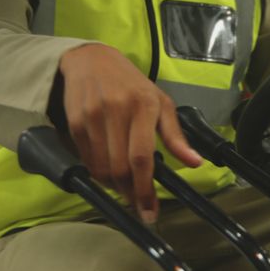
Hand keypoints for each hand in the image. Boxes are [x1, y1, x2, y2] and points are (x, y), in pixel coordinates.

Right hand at [59, 44, 202, 222]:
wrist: (92, 59)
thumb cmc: (132, 85)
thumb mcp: (161, 103)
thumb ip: (176, 136)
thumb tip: (195, 163)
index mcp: (144, 106)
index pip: (142, 156)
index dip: (145, 188)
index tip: (149, 211)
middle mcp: (117, 110)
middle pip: (120, 168)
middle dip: (130, 192)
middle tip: (138, 202)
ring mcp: (92, 116)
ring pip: (100, 168)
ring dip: (113, 186)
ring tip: (124, 187)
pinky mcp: (74, 121)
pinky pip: (85, 160)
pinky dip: (97, 173)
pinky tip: (107, 172)